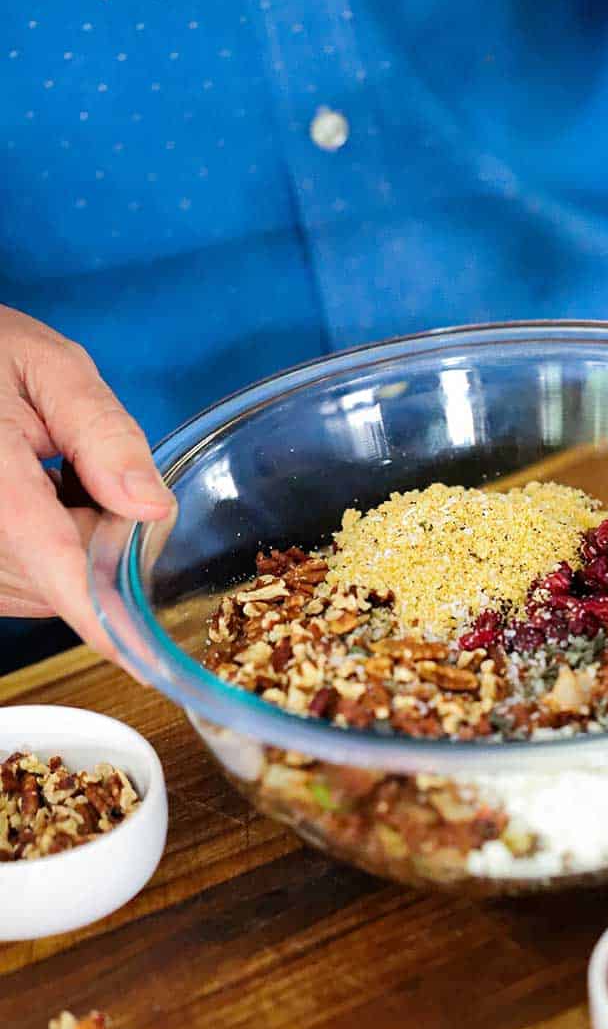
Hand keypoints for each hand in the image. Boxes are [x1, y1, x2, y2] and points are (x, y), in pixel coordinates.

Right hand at [0, 306, 173, 661]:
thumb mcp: (46, 367)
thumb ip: (101, 431)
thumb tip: (152, 505)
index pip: (57, 567)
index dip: (106, 617)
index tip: (148, 661)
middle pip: (71, 576)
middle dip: (105, 533)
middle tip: (84, 465)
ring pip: (56, 586)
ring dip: (79, 540)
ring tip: (54, 473)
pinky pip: (34, 583)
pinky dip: (55, 548)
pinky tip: (43, 496)